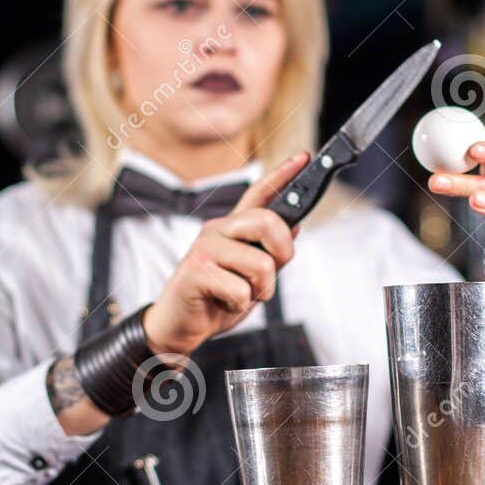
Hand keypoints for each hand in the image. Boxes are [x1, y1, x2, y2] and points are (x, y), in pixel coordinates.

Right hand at [143, 152, 307, 356]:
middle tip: (269, 276)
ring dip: (259, 291)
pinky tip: (222, 303)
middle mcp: (217, 230)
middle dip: (282, 254)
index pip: (259, 193)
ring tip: (239, 295)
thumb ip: (271, 252)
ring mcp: (204, 248)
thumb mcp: (252, 276)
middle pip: (267, 222)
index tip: (305, 157)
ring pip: (261, 264)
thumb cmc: (215, 300)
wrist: (180, 327)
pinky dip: (239, 306)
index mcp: (232, 229)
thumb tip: (294, 226)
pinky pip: (241, 290)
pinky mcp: (195, 271)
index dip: (283, 175)